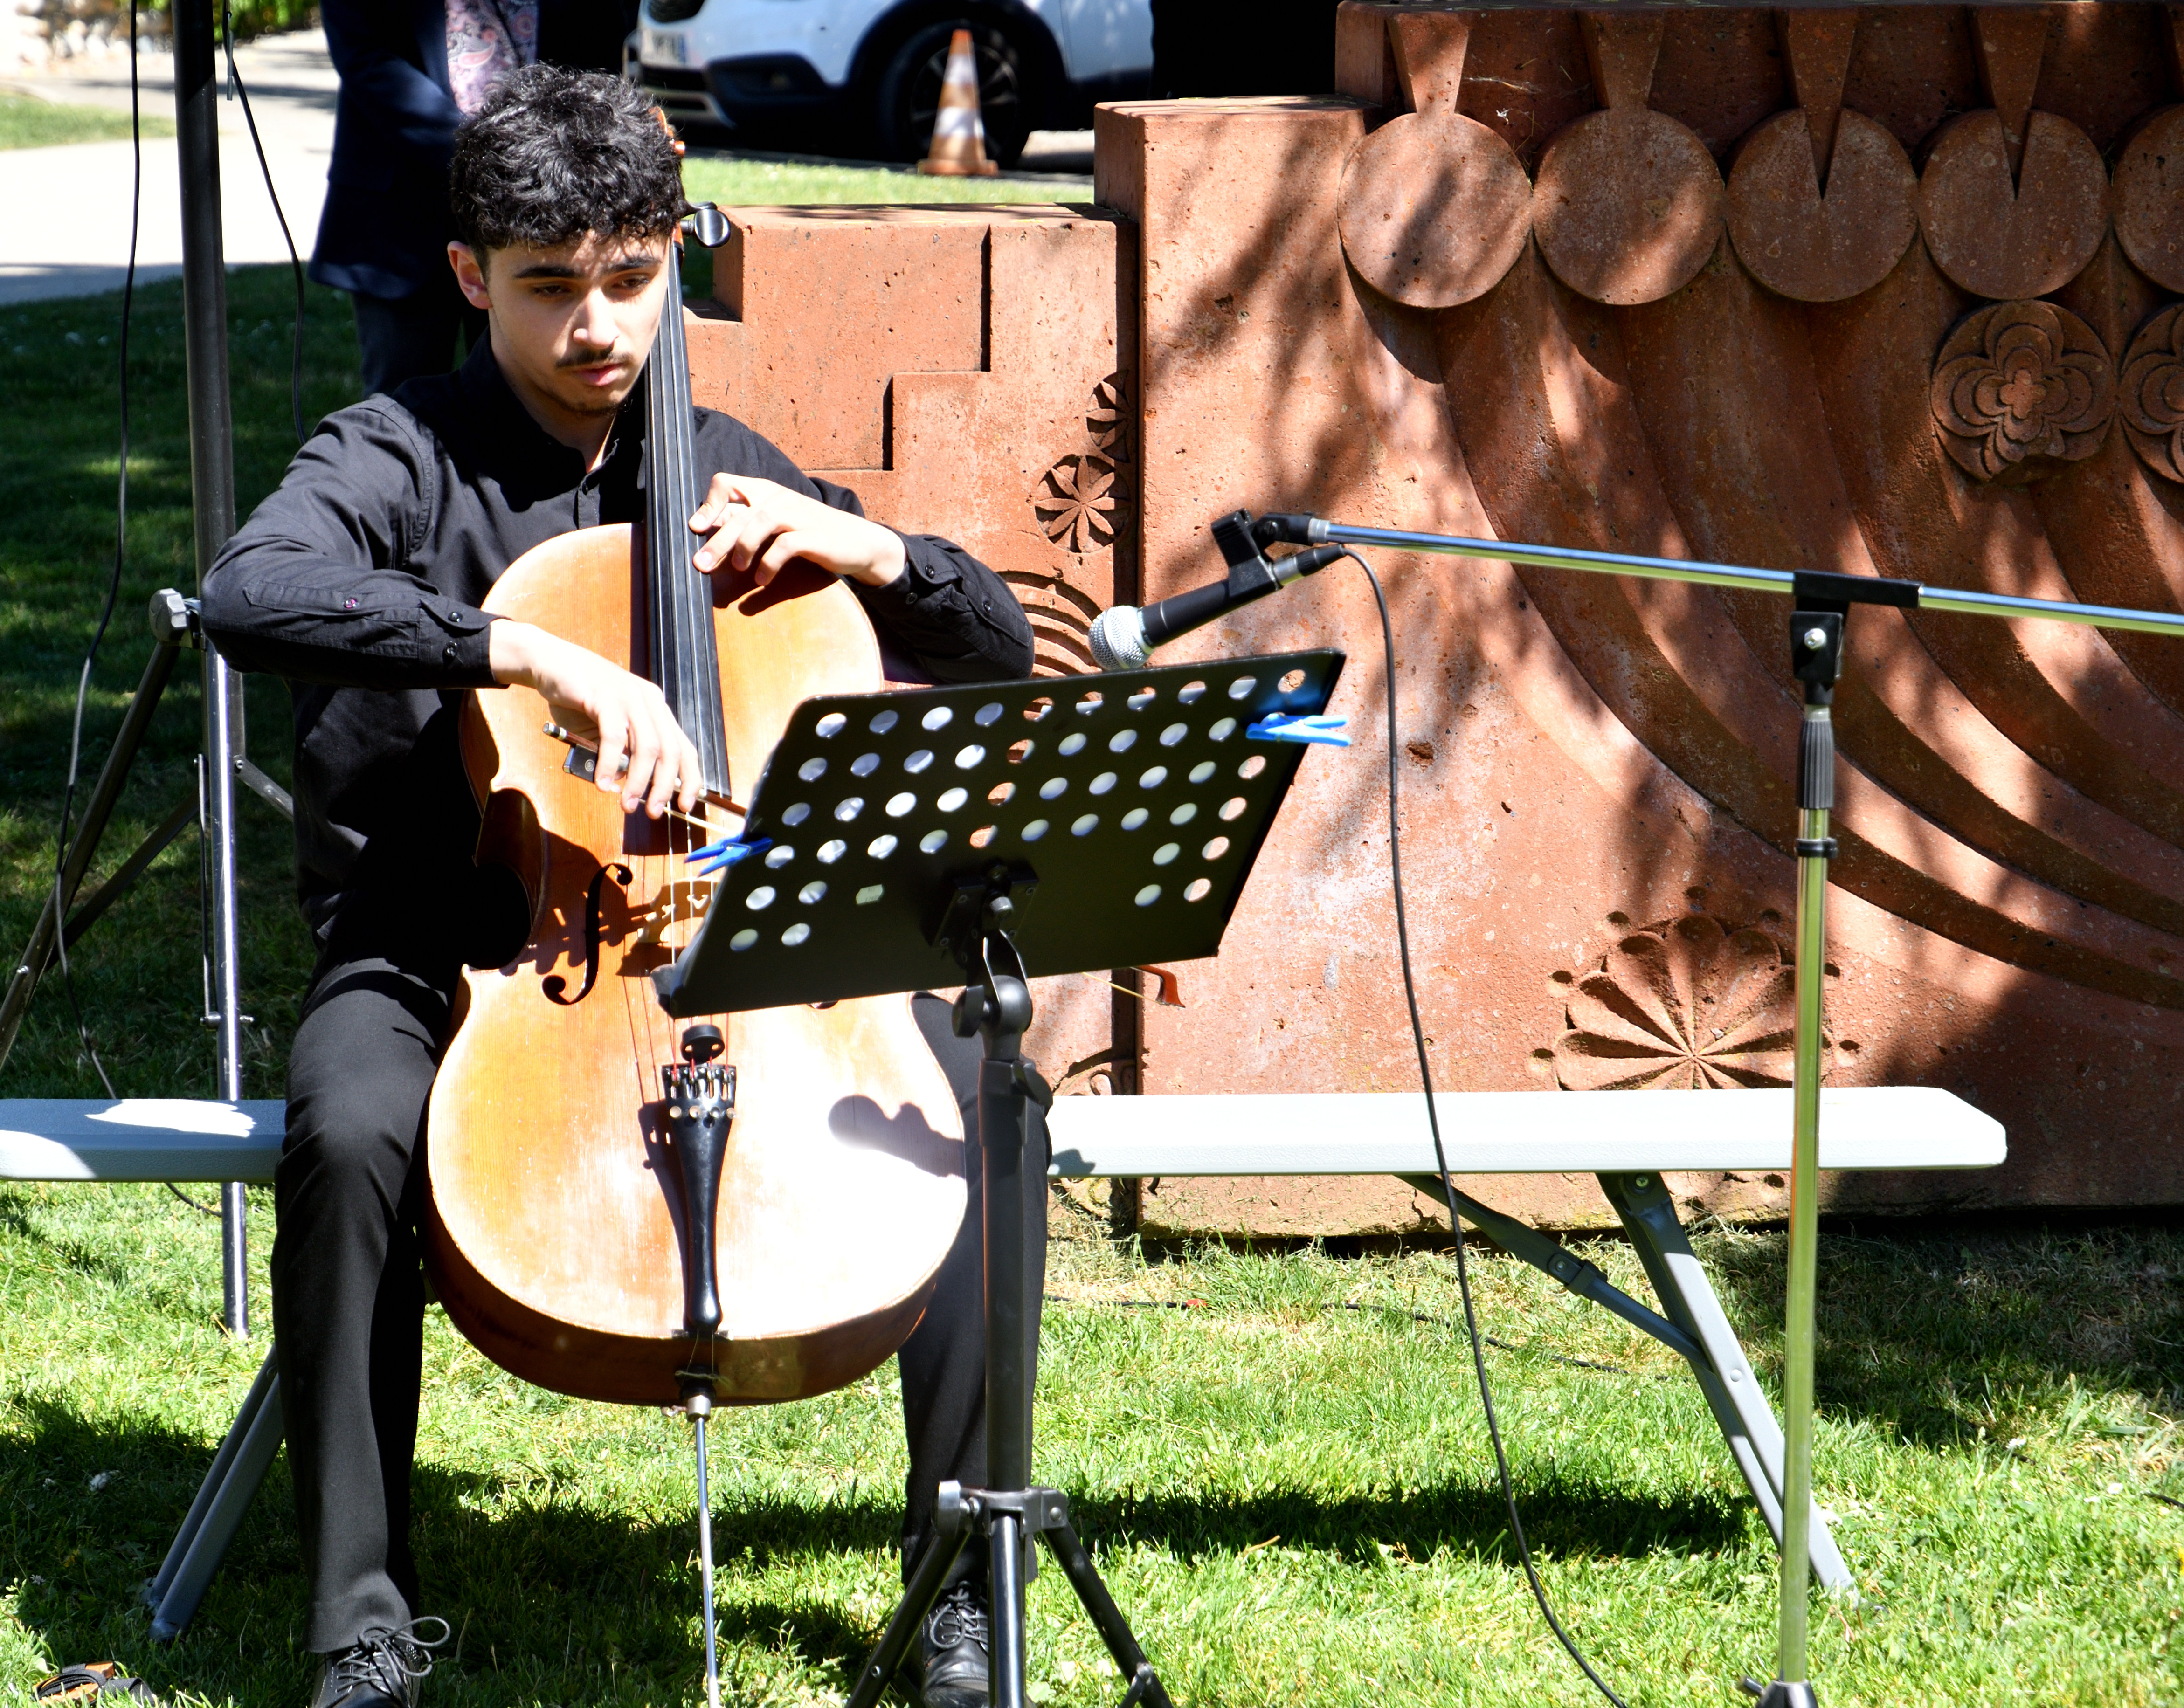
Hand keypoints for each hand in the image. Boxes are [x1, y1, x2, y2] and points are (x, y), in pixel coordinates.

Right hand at [488, 620, 701, 817]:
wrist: (551, 662)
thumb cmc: (582, 699)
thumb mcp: (610, 730)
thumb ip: (623, 753)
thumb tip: (629, 786)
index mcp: (657, 710)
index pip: (685, 748)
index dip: (690, 779)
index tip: (686, 806)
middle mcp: (650, 702)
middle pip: (670, 751)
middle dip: (664, 787)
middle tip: (653, 812)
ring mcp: (629, 697)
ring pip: (648, 746)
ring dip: (639, 780)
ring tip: (626, 804)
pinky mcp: (605, 697)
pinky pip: (614, 736)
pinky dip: (609, 764)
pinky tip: (602, 783)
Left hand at [688, 473, 907, 589]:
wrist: (856, 541)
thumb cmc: (808, 534)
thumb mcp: (774, 524)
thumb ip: (744, 524)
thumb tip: (705, 532)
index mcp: (764, 492)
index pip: (727, 483)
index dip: (708, 503)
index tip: (696, 528)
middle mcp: (778, 498)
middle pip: (739, 512)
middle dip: (717, 539)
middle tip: (700, 564)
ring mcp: (797, 514)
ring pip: (760, 522)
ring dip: (742, 547)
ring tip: (736, 569)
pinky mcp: (813, 535)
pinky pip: (785, 546)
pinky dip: (769, 564)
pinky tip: (762, 580)